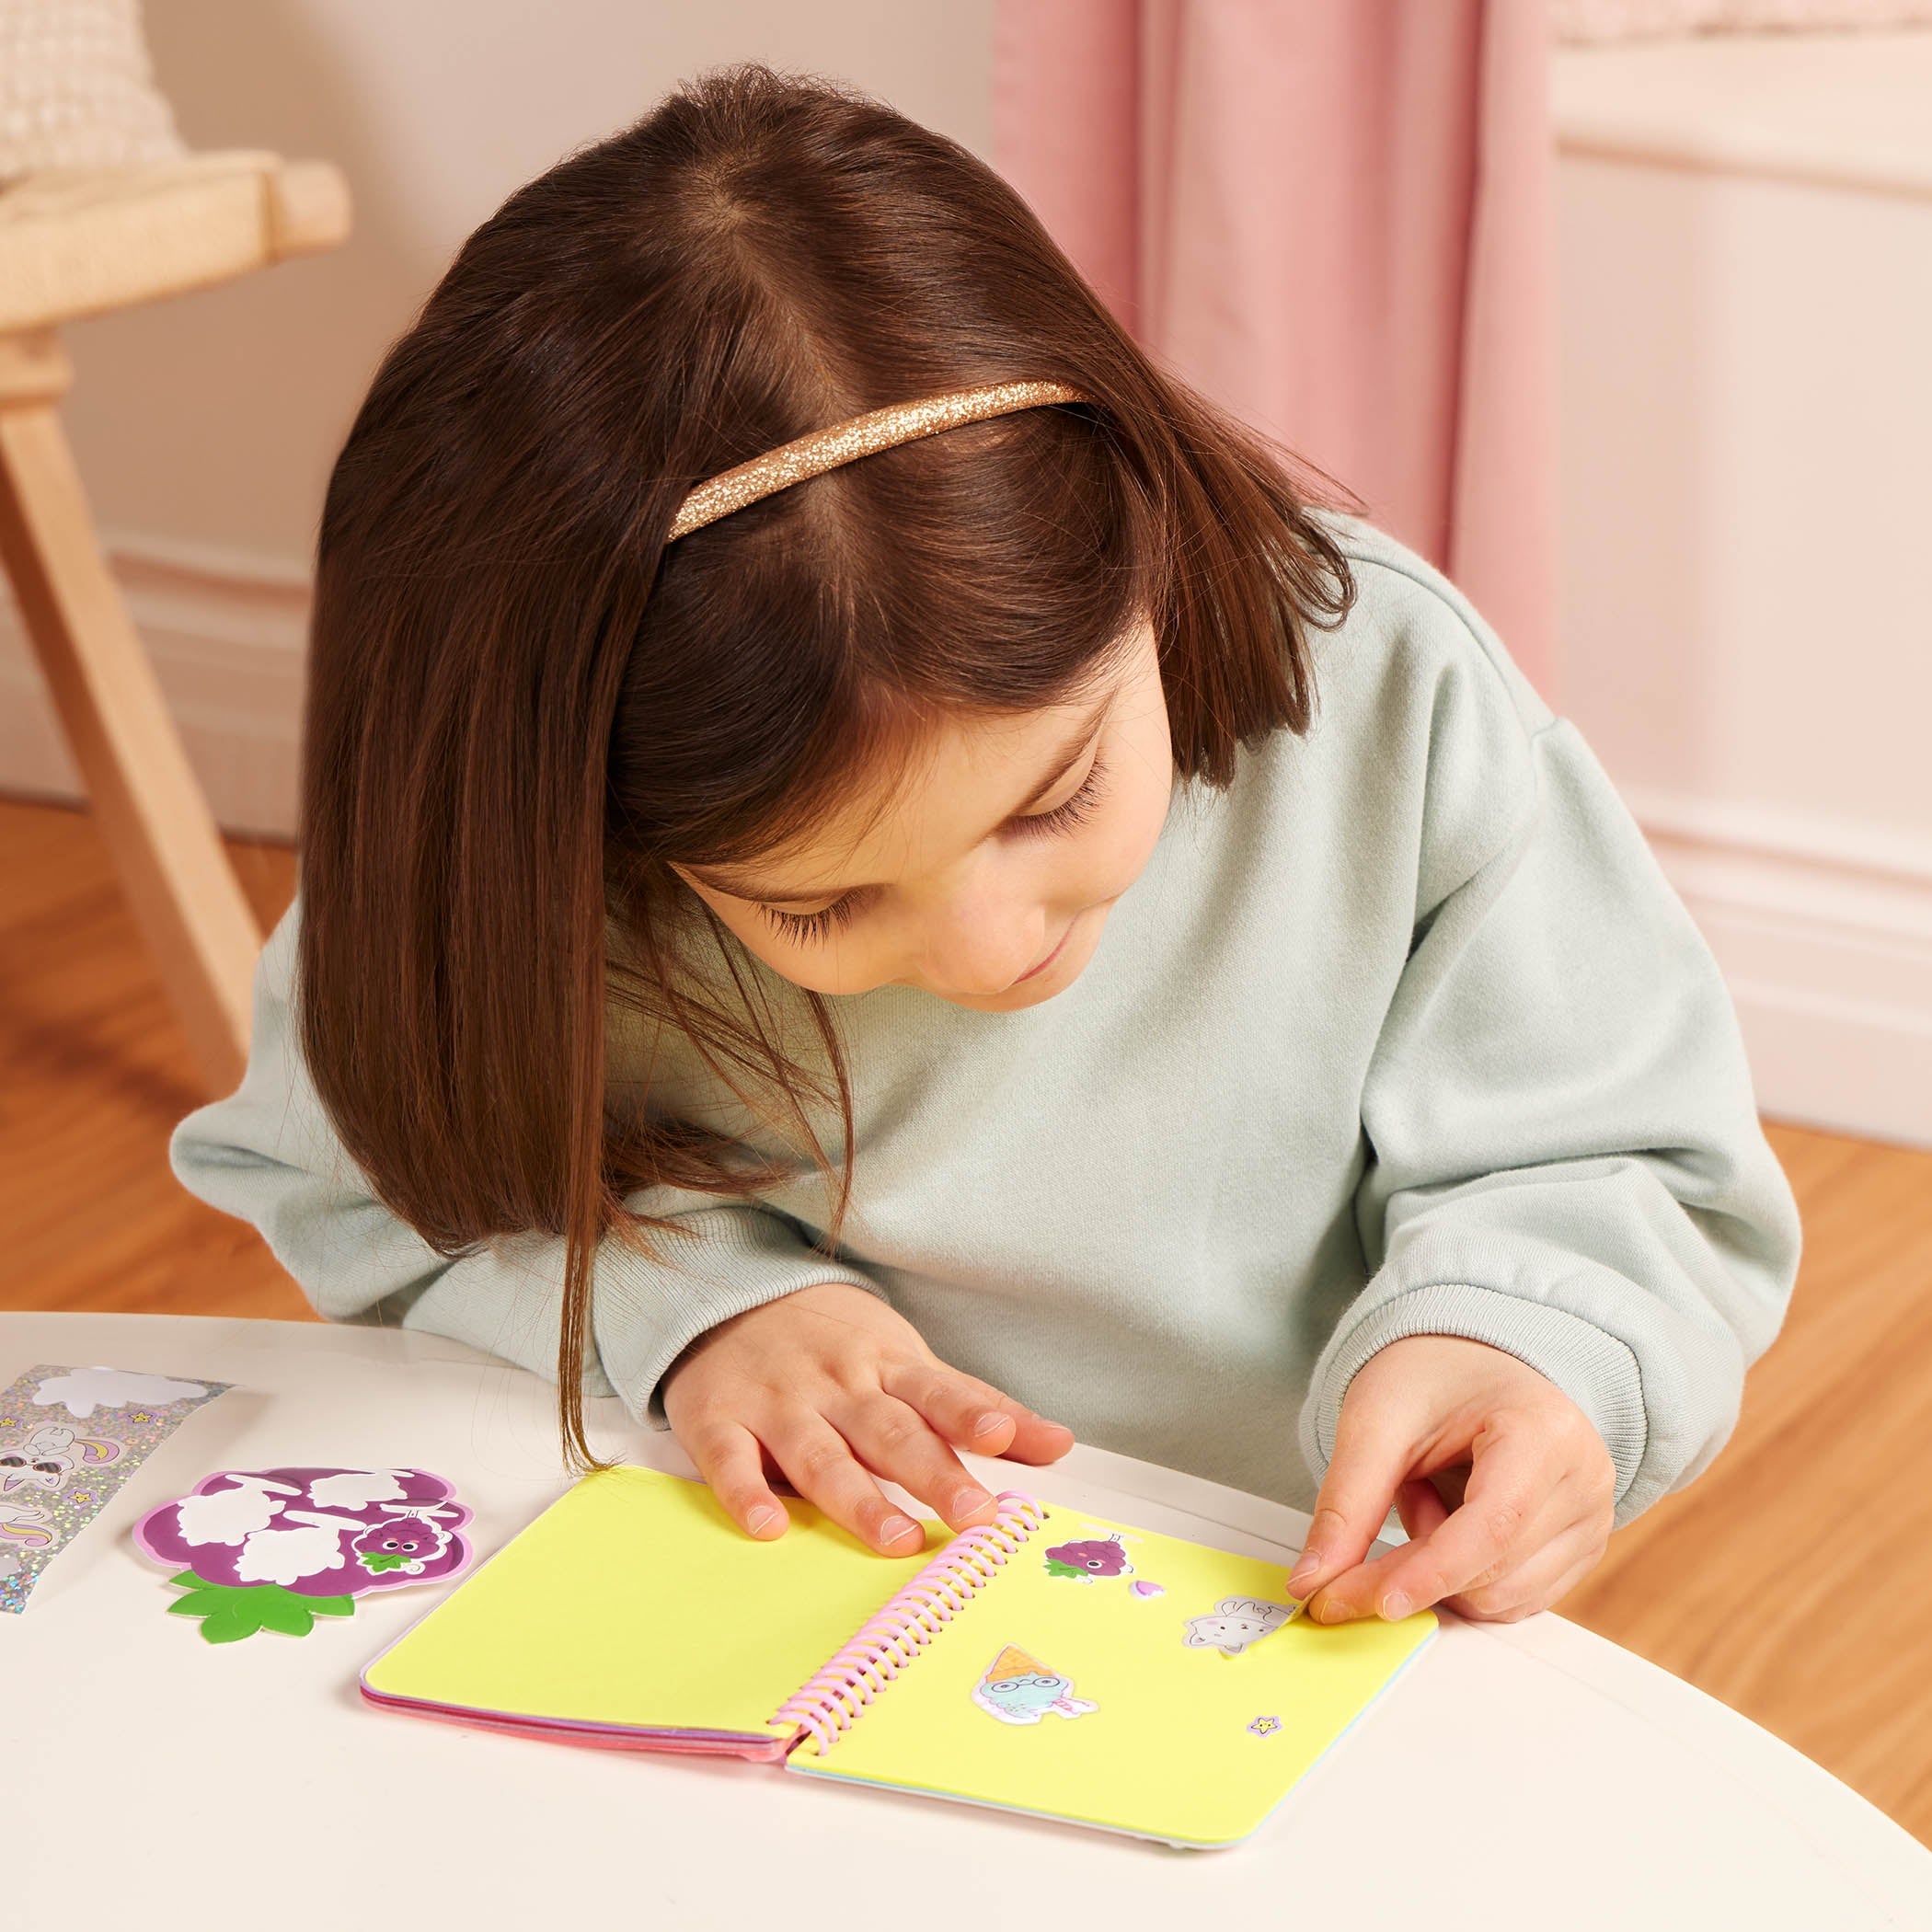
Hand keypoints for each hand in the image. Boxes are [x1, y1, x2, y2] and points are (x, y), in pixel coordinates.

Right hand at [662, 1282, 1074, 1555]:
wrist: (729, 1294)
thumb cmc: (836, 1343)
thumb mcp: (909, 1361)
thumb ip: (975, 1408)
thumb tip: (1059, 1445)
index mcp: (888, 1367)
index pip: (939, 1392)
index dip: (974, 1415)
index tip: (1007, 1439)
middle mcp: (838, 1386)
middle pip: (890, 1433)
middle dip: (933, 1473)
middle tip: (973, 1515)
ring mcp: (778, 1404)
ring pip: (821, 1455)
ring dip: (858, 1498)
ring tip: (896, 1539)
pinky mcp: (719, 1422)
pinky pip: (731, 1461)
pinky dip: (747, 1493)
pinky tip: (768, 1527)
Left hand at [1286, 1335, 1614, 1624]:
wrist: (1473, 1363)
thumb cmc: (1433, 1375)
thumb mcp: (1376, 1419)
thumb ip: (1346, 1503)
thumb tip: (1313, 1581)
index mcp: (1545, 1431)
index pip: (1492, 1527)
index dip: (1430, 1572)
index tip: (1371, 1601)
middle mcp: (1585, 1482)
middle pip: (1493, 1571)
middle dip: (1415, 1567)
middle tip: (1380, 1508)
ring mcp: (1591, 1522)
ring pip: (1501, 1599)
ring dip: (1440, 1569)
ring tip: (1427, 1495)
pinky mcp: (1578, 1553)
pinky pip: (1511, 1602)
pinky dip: (1464, 1578)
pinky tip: (1451, 1521)